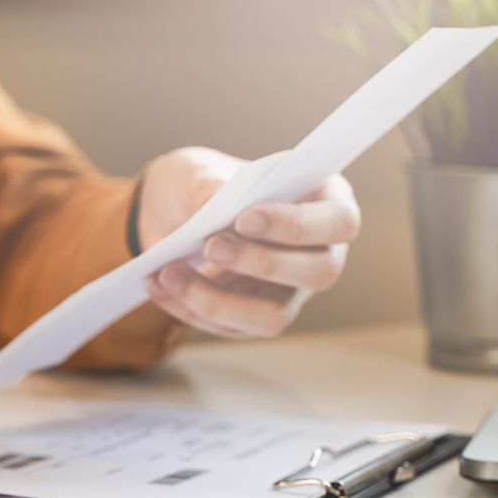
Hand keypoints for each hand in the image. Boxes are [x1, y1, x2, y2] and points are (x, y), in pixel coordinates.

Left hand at [133, 147, 360, 338]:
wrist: (170, 212)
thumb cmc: (201, 184)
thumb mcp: (198, 172)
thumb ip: (209, 186)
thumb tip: (212, 209)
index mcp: (323, 202)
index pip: (338, 221)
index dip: (296, 225)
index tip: (244, 218)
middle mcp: (318, 252)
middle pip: (318, 273)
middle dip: (261, 263)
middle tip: (210, 245)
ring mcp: (289, 291)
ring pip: (273, 317)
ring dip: (218, 301)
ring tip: (168, 273)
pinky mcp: (254, 317)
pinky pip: (231, 326)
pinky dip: (190, 309)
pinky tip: (159, 286)